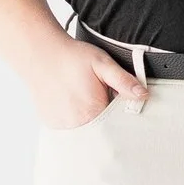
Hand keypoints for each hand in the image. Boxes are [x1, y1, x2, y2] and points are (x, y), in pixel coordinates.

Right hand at [24, 32, 147, 128]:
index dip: (121, 116)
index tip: (117, 104)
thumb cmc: (71, 57)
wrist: (41, 53)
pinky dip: (75, 119)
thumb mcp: (103, 64)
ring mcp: (63, 126)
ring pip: (86, 130)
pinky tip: (72, 102)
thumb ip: (124, 81)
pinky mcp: (53, 125)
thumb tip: (142, 95)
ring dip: (90, 119)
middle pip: (102, 130)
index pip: (117, 126)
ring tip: (83, 97)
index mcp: (93, 112)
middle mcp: (77, 124)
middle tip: (98, 96)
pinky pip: (71, 128)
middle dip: (106, 118)